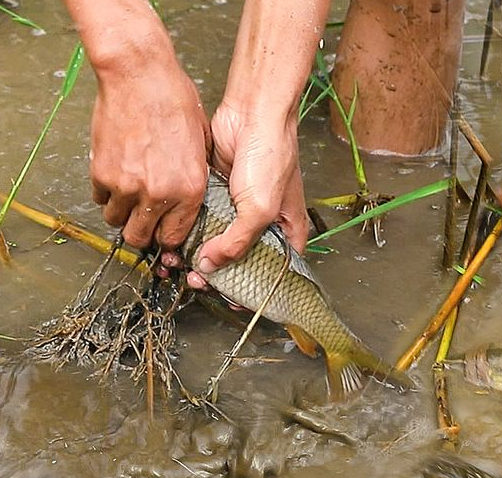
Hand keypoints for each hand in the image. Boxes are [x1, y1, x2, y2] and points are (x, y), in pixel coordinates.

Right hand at [90, 60, 210, 250]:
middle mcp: (158, 194)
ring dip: (121, 213)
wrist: (140, 77)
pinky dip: (105, 193)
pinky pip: (99, 198)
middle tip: (142, 218)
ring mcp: (127, 186)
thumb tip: (189, 200)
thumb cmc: (174, 101)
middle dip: (141, 231)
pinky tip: (115, 176)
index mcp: (189, 189)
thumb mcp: (201, 145)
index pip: (173, 236)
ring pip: (116, 221)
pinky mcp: (101, 173)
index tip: (163, 231)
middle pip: (140, 238)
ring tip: (128, 195)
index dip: (167, 236)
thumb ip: (194, 178)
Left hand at [183, 101, 308, 289]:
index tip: (227, 298)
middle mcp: (263, 224)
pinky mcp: (218, 195)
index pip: (272, 272)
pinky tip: (175, 239)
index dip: (251, 288)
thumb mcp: (259, 209)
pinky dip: (189, 231)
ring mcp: (239, 210)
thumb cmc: (271, 156)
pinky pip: (202, 220)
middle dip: (217, 273)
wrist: (252, 114)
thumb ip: (236, 242)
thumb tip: (209, 267)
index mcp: (286, 232)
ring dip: (198, 254)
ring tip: (179, 263)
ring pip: (217, 241)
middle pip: (240, 260)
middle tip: (196, 280)